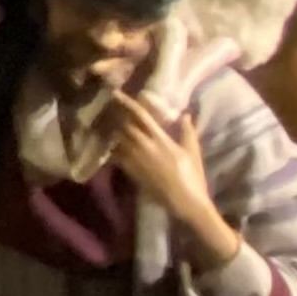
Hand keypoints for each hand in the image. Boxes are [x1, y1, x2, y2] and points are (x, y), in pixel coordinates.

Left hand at [105, 92, 236, 266]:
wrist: (185, 202)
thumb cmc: (193, 176)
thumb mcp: (192, 152)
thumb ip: (188, 132)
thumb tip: (186, 114)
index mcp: (161, 140)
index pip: (140, 116)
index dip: (127, 103)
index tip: (115, 93)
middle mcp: (145, 147)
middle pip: (124, 126)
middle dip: (115, 115)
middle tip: (106, 105)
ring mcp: (136, 161)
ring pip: (117, 140)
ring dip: (111, 130)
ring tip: (104, 121)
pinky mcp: (131, 172)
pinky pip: (116, 156)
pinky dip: (112, 147)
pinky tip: (109, 143)